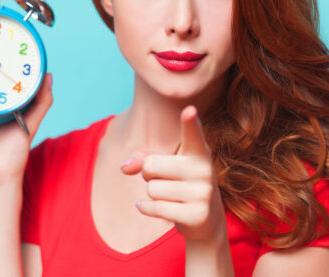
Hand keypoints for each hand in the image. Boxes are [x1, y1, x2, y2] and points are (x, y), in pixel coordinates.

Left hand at [120, 106, 225, 241]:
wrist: (205, 219)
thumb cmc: (179, 183)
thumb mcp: (162, 167)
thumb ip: (142, 160)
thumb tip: (124, 167)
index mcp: (198, 152)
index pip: (193, 134)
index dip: (190, 122)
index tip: (190, 110)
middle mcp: (204, 169)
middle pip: (150, 165)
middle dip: (148, 175)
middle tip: (164, 180)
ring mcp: (204, 192)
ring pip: (152, 189)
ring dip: (152, 195)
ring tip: (170, 197)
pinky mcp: (198, 214)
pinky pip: (156, 208)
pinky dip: (147, 209)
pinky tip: (154, 208)